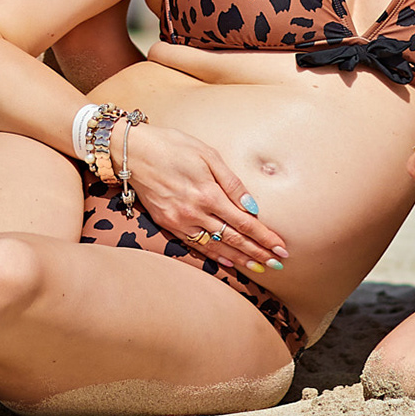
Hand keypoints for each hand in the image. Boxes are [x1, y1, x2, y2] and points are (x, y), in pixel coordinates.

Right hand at [120, 122, 290, 277]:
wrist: (133, 152)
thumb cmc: (173, 146)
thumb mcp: (207, 154)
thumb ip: (231, 182)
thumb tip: (252, 207)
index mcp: (208, 193)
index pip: (244, 222)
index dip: (265, 237)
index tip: (281, 248)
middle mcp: (195, 212)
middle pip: (234, 239)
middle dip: (258, 253)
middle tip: (278, 264)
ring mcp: (180, 221)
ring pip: (217, 246)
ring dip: (240, 259)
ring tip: (259, 268)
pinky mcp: (168, 225)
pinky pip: (196, 245)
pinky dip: (215, 256)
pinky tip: (229, 262)